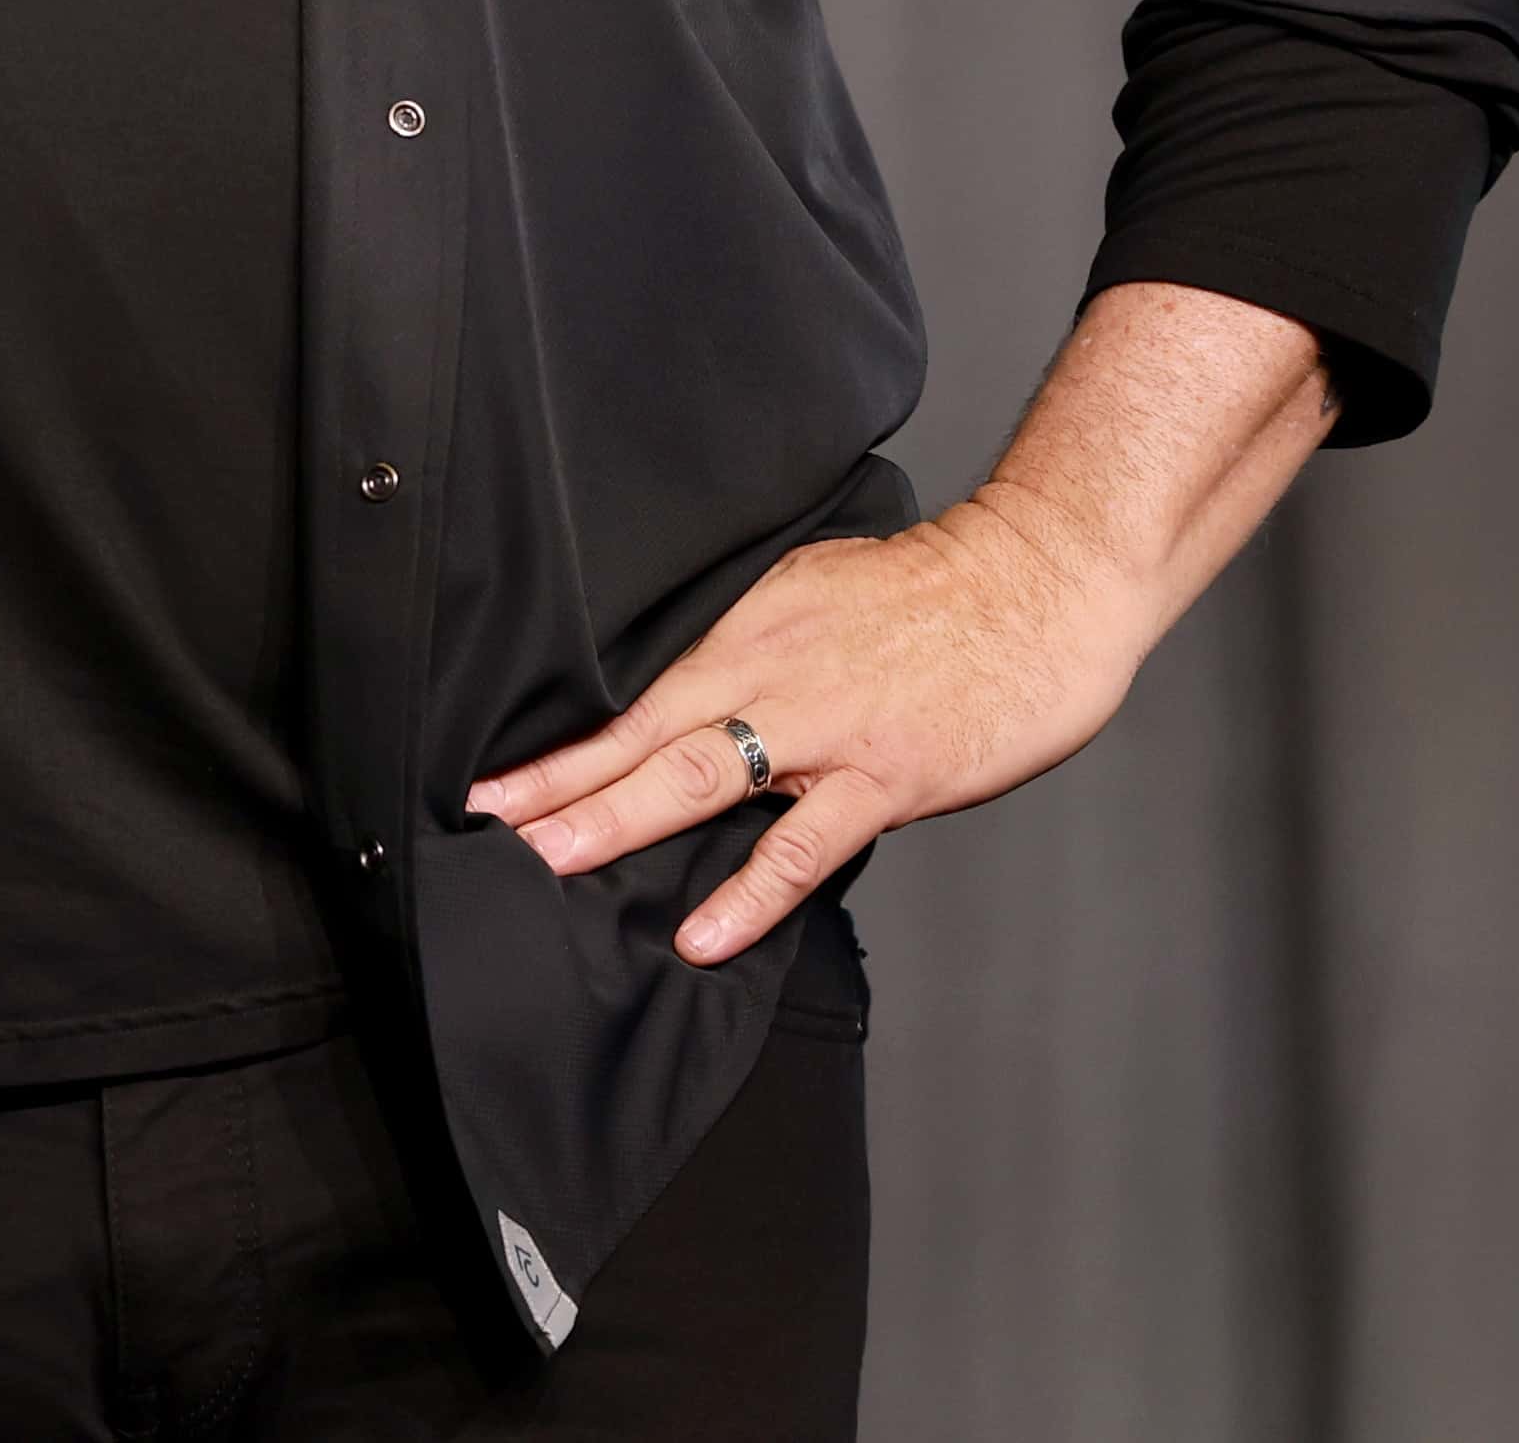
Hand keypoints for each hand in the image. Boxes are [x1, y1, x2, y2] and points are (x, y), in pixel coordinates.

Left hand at [461, 489, 1153, 965]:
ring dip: (616, 821)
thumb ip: (749, 647)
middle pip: (640, 735)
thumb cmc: (932, 592)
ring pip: (698, 779)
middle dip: (557, 786)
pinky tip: (699, 934)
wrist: (1036, 583)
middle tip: (481, 827)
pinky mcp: (884, 775)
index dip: (557, 742)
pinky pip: (802, 843)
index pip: (630, 693)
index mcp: (746, 629)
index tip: (487, 781)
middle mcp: (767, 673)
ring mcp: (824, 729)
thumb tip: (681, 695)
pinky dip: (748, 892)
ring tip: (547, 863)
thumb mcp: (813, 593)